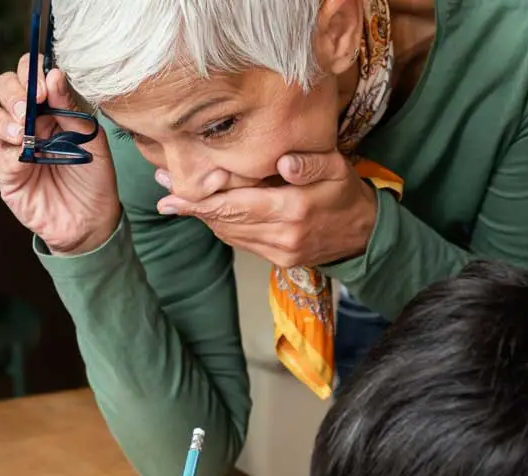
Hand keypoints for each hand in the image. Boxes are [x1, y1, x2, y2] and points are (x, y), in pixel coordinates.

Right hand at [0, 54, 120, 252]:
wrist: (91, 220)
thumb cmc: (94, 176)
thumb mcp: (92, 138)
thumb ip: (71, 108)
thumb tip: (55, 74)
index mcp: (49, 106)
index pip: (30, 74)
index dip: (32, 72)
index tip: (44, 86)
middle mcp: (27, 121)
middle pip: (4, 88)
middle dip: (15, 92)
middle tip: (31, 106)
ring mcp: (13, 146)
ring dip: (5, 118)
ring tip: (24, 133)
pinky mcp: (6, 173)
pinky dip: (10, 151)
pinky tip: (25, 154)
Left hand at [156, 151, 377, 268]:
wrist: (364, 235)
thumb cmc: (346, 193)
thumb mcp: (337, 168)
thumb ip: (310, 164)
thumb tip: (284, 163)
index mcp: (293, 209)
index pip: (236, 205)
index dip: (201, 200)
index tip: (170, 193)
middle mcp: (282, 235)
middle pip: (226, 221)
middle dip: (192, 207)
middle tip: (162, 192)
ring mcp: (279, 251)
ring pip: (230, 233)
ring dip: (203, 218)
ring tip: (176, 200)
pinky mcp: (278, 260)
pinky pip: (241, 241)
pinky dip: (222, 227)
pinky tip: (209, 213)